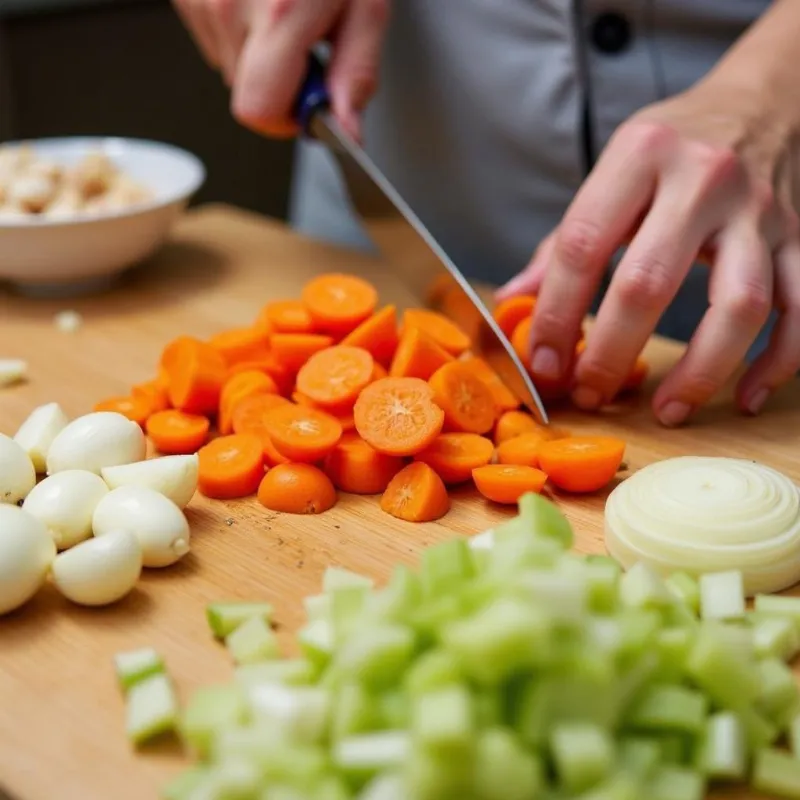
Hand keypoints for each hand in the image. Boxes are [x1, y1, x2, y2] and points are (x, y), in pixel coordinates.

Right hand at [172, 0, 389, 139]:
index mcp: (279, 15)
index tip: (309, 98)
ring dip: (259, 51)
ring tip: (284, 6)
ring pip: (228, 64)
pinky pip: (213, 33)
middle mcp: (228, 5)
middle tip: (305, 40)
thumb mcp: (366, 2)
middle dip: (279, 82)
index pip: (259, 111)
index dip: (287, 117)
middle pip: (244, 92)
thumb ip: (356, 71)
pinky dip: (239, 25)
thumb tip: (348, 132)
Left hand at [500, 80, 799, 425]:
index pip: (582, 245)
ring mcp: (760, 212)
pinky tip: (746, 399)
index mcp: (639, 158)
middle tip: (590, 393)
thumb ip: (563, 242)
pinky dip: (778, 363)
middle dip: (611, 351)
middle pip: (650, 283)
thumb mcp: (612, 173)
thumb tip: (512, 302)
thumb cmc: (674, 148)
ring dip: (700, 370)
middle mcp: (703, 180)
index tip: (544, 363)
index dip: (555, 313)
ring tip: (667, 412)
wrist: (766, 102)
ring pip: (739, 305)